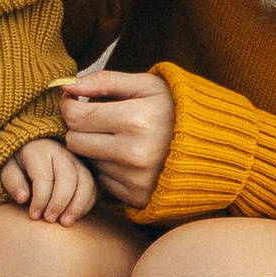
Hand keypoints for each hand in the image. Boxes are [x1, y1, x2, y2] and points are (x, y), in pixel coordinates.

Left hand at [0, 135, 98, 225]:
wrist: (30, 148)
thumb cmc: (16, 163)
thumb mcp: (6, 169)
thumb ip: (12, 182)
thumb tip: (23, 198)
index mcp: (39, 150)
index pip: (44, 177)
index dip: (40, 199)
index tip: (34, 216)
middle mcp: (61, 152)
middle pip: (69, 178)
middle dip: (60, 203)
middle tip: (49, 220)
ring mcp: (76, 161)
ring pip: (86, 182)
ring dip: (77, 205)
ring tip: (65, 222)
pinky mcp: (86, 170)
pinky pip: (93, 187)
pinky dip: (86, 204)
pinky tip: (73, 217)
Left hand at [56, 67, 174, 211]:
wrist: (209, 145)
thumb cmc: (171, 108)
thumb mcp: (144, 84)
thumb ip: (103, 81)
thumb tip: (66, 86)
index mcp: (135, 119)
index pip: (75, 117)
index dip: (69, 106)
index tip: (75, 102)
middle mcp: (135, 153)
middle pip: (75, 142)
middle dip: (79, 129)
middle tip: (96, 120)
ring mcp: (136, 178)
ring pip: (87, 161)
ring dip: (95, 148)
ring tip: (118, 138)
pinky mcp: (137, 196)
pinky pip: (102, 180)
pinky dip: (108, 168)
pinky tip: (126, 157)